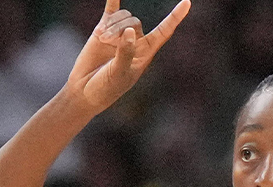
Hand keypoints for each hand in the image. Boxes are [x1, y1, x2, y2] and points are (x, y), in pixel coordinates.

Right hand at [64, 0, 190, 113]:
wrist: (84, 91)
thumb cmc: (106, 88)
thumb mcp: (119, 73)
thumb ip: (126, 53)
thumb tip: (130, 31)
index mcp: (145, 53)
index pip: (164, 32)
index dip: (175, 17)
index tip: (187, 2)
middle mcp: (135, 41)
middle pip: (135, 21)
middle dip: (120, 27)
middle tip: (107, 41)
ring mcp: (119, 34)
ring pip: (122, 16)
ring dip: (112, 25)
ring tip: (102, 38)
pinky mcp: (103, 30)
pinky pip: (110, 10)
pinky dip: (113, 0)